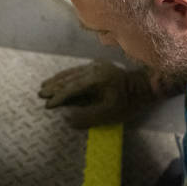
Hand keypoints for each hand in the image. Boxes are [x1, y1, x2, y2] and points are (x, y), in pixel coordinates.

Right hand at [37, 60, 153, 128]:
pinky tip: (60, 79)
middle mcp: (94, 69)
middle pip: (69, 78)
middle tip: (40, 94)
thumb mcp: (110, 114)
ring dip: (58, 80)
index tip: (48, 105)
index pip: (72, 88)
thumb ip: (88, 117)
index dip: (59, 97)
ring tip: (45, 85)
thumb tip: (68, 119)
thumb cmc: (129, 103)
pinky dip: (67, 76)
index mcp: (96, 79)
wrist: (145, 86)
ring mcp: (96, 65)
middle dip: (54, 87)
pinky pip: (78, 70)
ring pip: (72, 72)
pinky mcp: (99, 66)